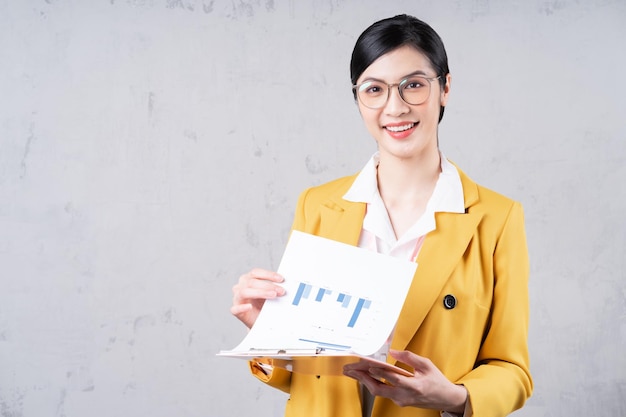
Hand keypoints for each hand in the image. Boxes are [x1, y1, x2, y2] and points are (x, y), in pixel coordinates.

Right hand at [230, 268, 284, 328]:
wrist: (260, 321)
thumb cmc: (264, 304)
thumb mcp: (270, 294)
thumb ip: (275, 288)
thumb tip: (286, 285)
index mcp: (248, 279)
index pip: (255, 273)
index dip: (268, 274)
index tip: (281, 279)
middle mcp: (241, 286)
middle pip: (251, 282)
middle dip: (268, 285)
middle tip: (281, 291)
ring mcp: (237, 299)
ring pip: (244, 292)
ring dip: (260, 293)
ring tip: (272, 295)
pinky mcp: (236, 311)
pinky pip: (235, 308)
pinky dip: (242, 307)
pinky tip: (249, 307)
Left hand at [343, 350, 466, 412]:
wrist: (446, 399)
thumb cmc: (437, 382)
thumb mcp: (427, 365)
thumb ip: (410, 357)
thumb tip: (394, 351)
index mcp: (414, 386)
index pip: (393, 379)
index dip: (380, 373)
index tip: (368, 366)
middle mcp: (405, 396)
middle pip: (379, 389)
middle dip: (363, 379)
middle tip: (351, 370)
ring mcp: (401, 400)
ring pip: (378, 392)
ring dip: (365, 381)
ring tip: (352, 372)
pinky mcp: (399, 401)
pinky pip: (383, 392)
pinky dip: (373, 383)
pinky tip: (365, 376)